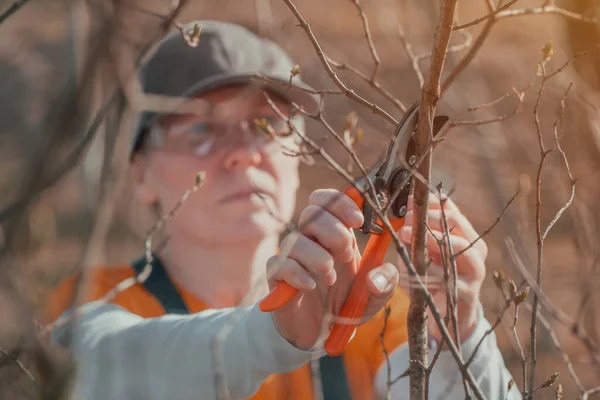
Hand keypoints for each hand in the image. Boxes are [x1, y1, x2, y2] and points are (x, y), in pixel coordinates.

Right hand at [267, 189, 400, 350]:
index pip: (329, 201)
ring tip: (331, 278)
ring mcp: (292, 258)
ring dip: (319, 258)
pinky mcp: (277, 278)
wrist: (320, 334)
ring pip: (296, 240)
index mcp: (335, 235)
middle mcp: (312, 241)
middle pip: (312, 213)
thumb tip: (376, 277)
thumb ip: (386, 282)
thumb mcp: (375, 297)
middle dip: (334, 232)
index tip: (358, 221)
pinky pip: (279, 264)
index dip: (342, 203)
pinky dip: (297, 274)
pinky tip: (311, 286)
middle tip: (348, 255)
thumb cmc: (346, 305)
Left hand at [398, 194, 486, 343]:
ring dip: (431, 237)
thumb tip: (403, 211)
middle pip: (457, 222)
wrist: (449, 321)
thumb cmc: (432, 281)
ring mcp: (475, 271)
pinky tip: (412, 267)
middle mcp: (474, 250)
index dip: (429, 201)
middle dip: (428, 216)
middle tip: (405, 218)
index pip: (450, 209)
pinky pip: (450, 278)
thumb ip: (415, 235)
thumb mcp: (422, 254)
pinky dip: (429, 270)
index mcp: (464, 235)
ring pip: (460, 246)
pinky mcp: (468, 294)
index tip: (408, 200)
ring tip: (405, 233)